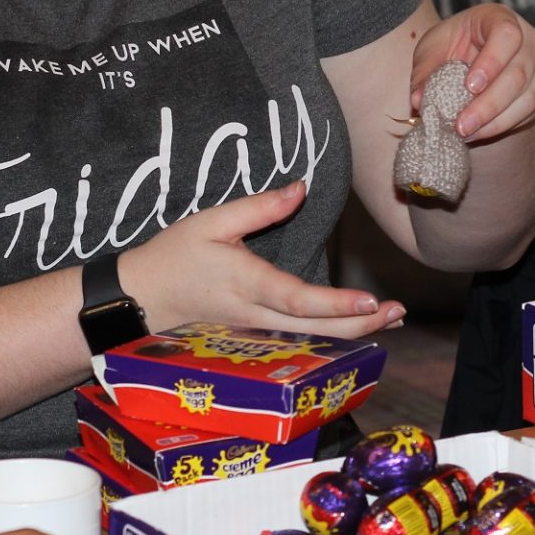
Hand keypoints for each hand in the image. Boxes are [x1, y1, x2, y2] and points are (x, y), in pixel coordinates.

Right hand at [124, 182, 403, 336]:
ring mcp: (252, 337)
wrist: (136, 302)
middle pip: (315, 330)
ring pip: (309, 343)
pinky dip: (328, 340)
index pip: (300, 299)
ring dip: (351, 335)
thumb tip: (301, 188)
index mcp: (247, 284)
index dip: (338, 305)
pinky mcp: (250, 344)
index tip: (372, 301)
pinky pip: (295, 346)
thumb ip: (258, 206)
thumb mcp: (210, 221)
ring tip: (388, 321)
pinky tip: (351, 332)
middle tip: (398, 311)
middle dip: (361, 325)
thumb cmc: (172, 258)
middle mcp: (254, 318)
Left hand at [411, 3, 534, 141]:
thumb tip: (419, 102)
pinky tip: (479, 133)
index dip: (491, 62)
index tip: (469, 86)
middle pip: (517, 73)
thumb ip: (425, 72)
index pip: (506, 35)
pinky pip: (529, 112)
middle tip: (461, 125)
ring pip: (527, 97)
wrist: (471, 53)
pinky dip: (503, 126)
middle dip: (488, 104)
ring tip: (466, 134)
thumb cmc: (453, 44)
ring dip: (495, 121)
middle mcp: (529, 39)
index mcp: (501, 18)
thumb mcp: (433, 48)